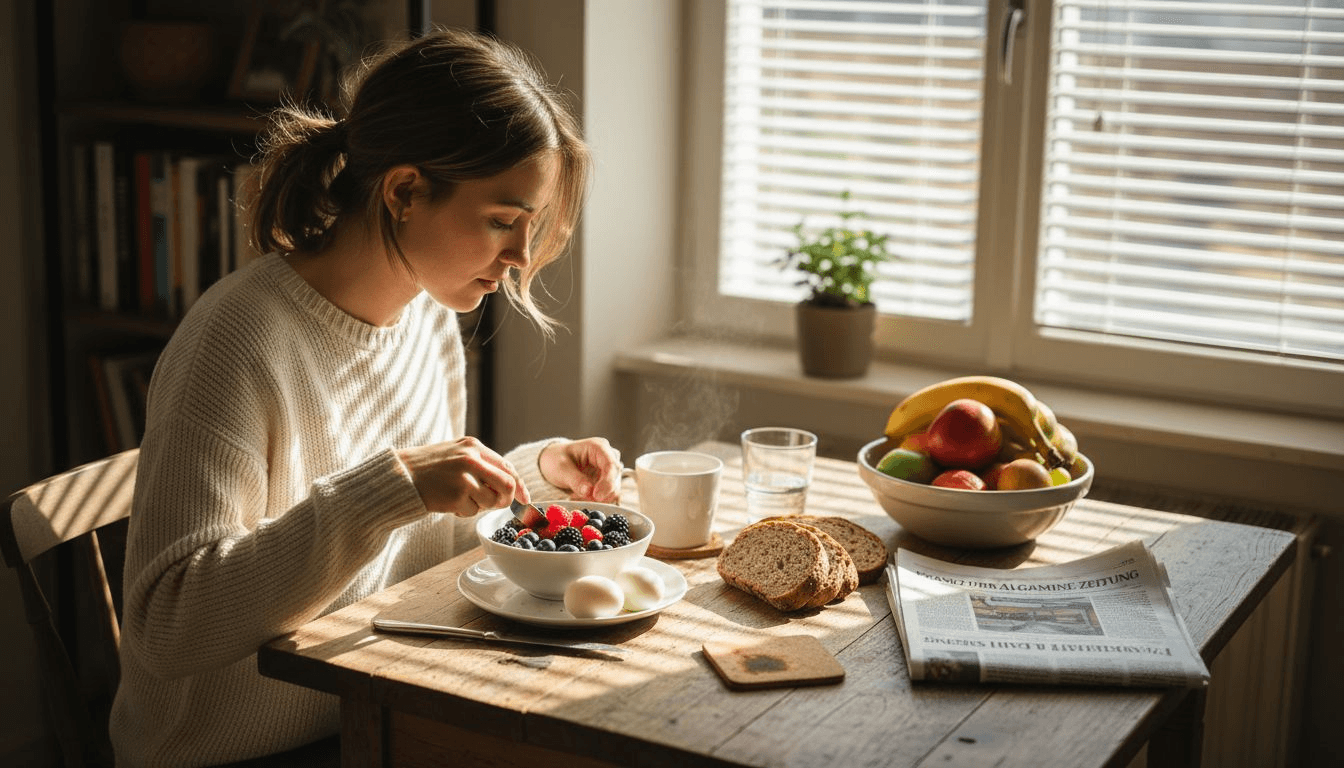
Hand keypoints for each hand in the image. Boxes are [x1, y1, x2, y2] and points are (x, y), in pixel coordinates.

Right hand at [397, 437, 524, 517]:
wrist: (399, 476)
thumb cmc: (428, 468)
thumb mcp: (455, 454)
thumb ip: (480, 464)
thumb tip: (510, 485)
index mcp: (473, 446)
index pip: (507, 466)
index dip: (519, 485)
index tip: (524, 499)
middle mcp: (471, 459)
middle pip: (507, 485)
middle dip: (505, 499)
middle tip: (496, 504)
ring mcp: (464, 477)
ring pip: (491, 501)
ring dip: (480, 506)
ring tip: (461, 499)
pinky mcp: (456, 495)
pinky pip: (472, 512)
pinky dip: (463, 512)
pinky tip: (448, 503)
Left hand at [538, 437, 621, 502]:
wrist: (553, 462)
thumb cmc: (556, 459)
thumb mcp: (561, 469)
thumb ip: (575, 480)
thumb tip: (589, 492)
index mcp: (598, 447)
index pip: (611, 465)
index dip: (608, 482)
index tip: (597, 497)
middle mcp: (608, 456)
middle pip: (615, 478)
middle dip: (600, 493)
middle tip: (580, 498)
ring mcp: (608, 469)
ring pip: (613, 489)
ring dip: (596, 498)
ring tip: (575, 496)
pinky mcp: (606, 480)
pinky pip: (607, 494)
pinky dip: (595, 500)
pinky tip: (579, 497)